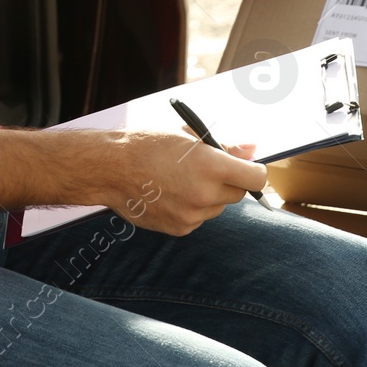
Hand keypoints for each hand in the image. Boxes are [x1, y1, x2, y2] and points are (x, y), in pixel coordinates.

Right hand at [106, 131, 267, 235]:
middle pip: (238, 194)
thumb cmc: (147, 145)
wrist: (110, 169)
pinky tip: (171, 193)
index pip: (255, 178)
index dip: (255, 170)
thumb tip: (252, 150)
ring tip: (181, 180)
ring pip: (217, 207)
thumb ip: (224, 147)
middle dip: (230, 181)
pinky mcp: (180, 229)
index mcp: (209, 165)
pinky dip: (192, 208)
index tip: (249, 166)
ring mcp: (191, 215)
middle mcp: (204, 194)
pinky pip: (199, 218)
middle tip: (208, 168)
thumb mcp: (188, 137)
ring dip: (210, 195)